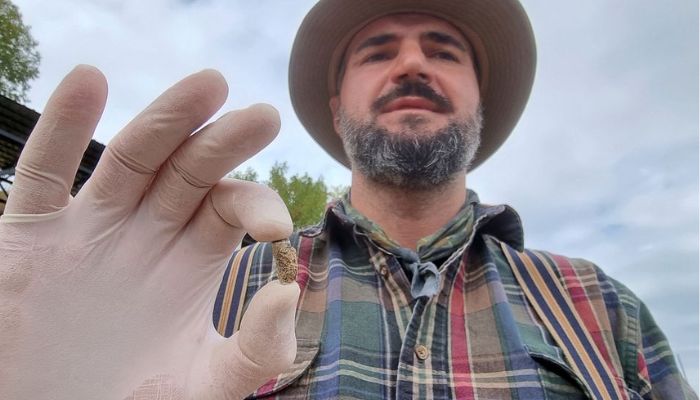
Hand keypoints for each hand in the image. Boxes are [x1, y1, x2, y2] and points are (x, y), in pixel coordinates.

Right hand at [0, 66, 298, 398]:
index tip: (274, 227)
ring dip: (166, 120)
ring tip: (208, 86)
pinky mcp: (32, 234)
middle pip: (189, 170)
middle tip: (263, 117)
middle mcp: (147, 230)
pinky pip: (43, 173)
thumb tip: (288, 291)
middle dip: (223, 143)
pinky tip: (88, 81)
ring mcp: (90, 226)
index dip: (255, 203)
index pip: (229, 205)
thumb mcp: (202, 384)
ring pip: (129, 159)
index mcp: (192, 256)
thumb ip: (253, 349)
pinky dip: (60, 127)